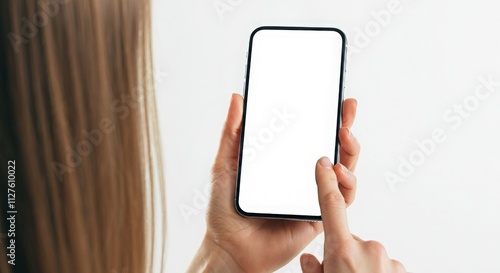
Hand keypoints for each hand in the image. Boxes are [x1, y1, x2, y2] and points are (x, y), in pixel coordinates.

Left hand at [187, 93, 359, 272]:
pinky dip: (346, 183)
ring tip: (345, 135)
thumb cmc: (224, 209)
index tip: (332, 97)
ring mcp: (311, 194)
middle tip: (347, 109)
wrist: (229, 247)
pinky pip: (340, 198)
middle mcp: (301, 175)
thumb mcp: (225, 164)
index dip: (323, 115)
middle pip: (330, 148)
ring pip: (341, 170)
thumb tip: (238, 98)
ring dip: (349, 151)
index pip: (308, 134)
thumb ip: (233, 133)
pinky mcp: (318, 214)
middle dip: (344, 126)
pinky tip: (339, 170)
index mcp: (283, 161)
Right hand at [299, 157, 406, 272]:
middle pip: (349, 240)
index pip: (331, 205)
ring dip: (359, 267)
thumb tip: (310, 259)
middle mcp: (368, 249)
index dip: (326, 181)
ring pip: (365, 255)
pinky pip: (382, 266)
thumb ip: (313, 267)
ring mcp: (387, 259)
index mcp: (343, 251)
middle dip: (343, 254)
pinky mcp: (400, 269)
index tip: (324, 164)